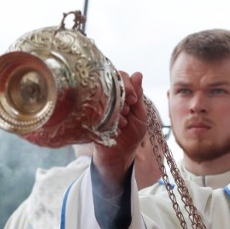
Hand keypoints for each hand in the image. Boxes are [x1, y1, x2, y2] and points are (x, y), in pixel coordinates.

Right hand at [93, 71, 147, 190]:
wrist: (120, 155)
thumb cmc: (131, 133)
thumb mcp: (140, 114)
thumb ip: (138, 95)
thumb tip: (138, 74)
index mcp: (120, 93)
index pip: (120, 75)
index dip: (128, 84)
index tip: (134, 99)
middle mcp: (106, 97)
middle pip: (110, 81)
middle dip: (123, 96)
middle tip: (128, 110)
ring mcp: (95, 106)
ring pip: (103, 95)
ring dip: (118, 110)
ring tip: (123, 123)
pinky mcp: (89, 119)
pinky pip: (96, 112)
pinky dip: (110, 121)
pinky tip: (116, 129)